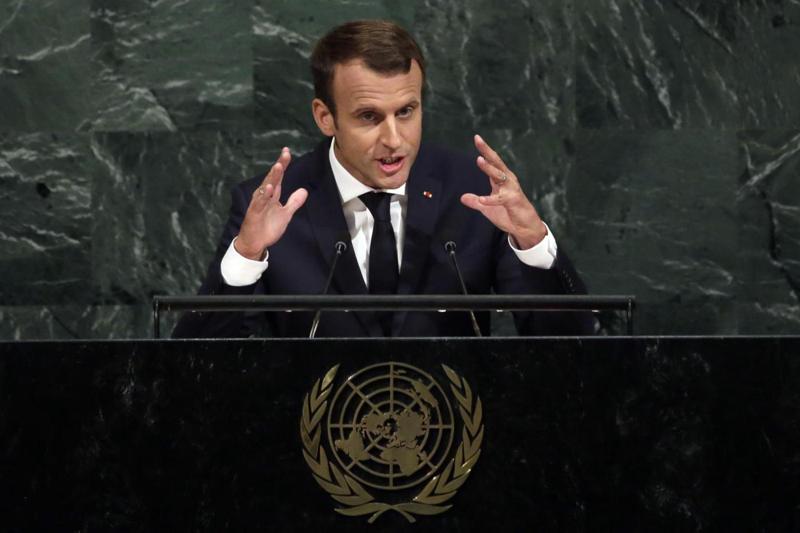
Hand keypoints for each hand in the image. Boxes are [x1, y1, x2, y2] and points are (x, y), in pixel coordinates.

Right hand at [234, 147, 307, 259]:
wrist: (255, 243)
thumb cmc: (267, 227)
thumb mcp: (286, 214)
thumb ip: (294, 202)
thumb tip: (304, 190)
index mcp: (272, 194)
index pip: (278, 176)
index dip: (283, 164)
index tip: (287, 152)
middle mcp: (264, 196)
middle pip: (272, 178)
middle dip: (279, 165)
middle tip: (285, 154)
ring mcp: (258, 204)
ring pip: (266, 187)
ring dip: (272, 177)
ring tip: (278, 166)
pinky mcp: (254, 213)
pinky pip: (259, 203)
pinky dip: (264, 195)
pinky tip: (269, 188)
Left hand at [460, 134, 547, 248]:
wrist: (524, 227)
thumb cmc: (509, 214)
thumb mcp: (488, 208)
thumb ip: (476, 202)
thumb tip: (462, 197)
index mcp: (501, 180)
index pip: (492, 162)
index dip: (485, 150)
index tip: (477, 138)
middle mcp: (508, 181)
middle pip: (496, 163)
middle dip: (487, 151)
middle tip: (478, 140)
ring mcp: (511, 190)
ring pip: (499, 176)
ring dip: (489, 168)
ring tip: (479, 160)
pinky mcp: (513, 201)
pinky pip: (501, 198)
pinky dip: (491, 199)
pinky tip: (482, 200)